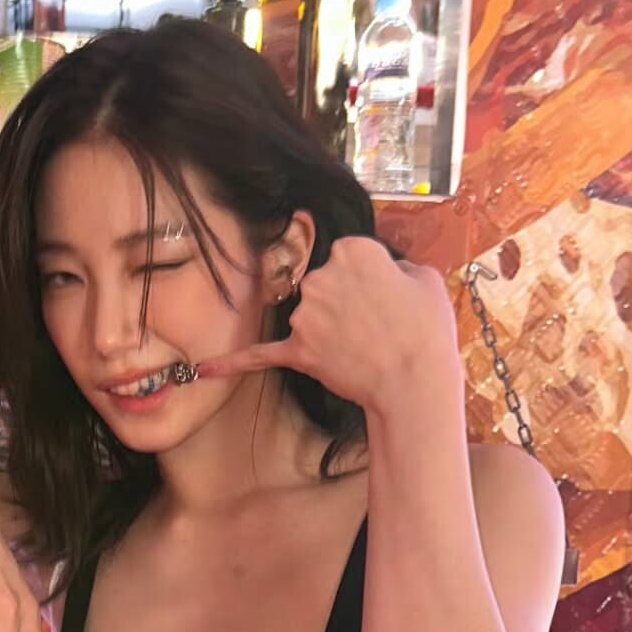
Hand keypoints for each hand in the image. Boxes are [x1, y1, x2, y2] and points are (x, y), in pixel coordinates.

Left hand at [196, 237, 461, 416]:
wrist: (415, 380)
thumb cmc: (426, 329)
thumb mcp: (425, 279)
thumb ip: (397, 267)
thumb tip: (386, 273)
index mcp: (352, 251)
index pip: (350, 255)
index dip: (370, 278)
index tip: (385, 297)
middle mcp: (321, 277)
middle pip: (325, 284)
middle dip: (347, 304)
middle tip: (378, 327)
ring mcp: (305, 316)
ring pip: (310, 316)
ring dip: (331, 331)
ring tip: (364, 349)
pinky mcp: (298, 351)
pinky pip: (261, 355)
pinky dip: (233, 363)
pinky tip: (205, 370)